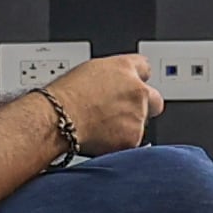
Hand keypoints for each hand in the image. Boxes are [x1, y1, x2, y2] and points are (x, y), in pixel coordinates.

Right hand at [44, 54, 162, 156]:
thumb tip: (110, 88)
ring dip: (127, 127)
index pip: (144, 68)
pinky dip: (120, 144)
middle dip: (144, 107)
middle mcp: (137, 90)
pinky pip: (132, 143)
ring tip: (101, 128)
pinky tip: (101, 139)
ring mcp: (137, 115)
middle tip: (123, 114)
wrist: (58, 118)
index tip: (135, 84)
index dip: (138, 78)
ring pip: (140, 124)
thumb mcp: (87, 72)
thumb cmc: (64, 95)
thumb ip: (108, 79)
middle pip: (154, 99)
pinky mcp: (133, 139)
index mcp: (123, 68)